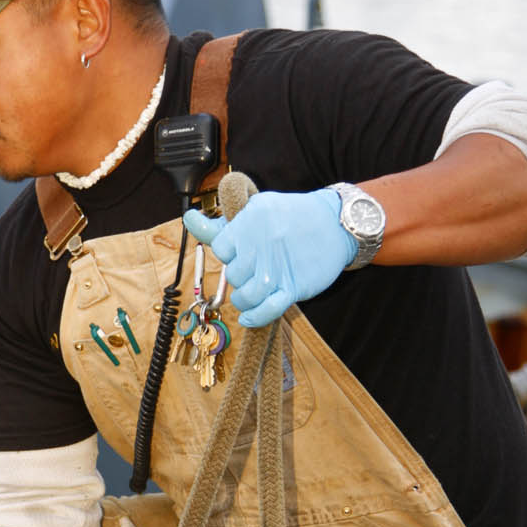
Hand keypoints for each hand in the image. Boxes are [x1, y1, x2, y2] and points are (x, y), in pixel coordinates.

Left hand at [183, 187, 355, 327]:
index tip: (241, 254)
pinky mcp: (293, 286)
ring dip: (244, 299)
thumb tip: (189, 220)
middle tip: (252, 272)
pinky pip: (267, 309)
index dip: (229, 254)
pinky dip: (255, 317)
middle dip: (239, 277)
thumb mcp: (258, 210)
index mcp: (251, 221)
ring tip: (251, 293)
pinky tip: (249, 317)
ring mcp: (278, 268)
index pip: (221, 248)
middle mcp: (262, 244)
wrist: (337, 224)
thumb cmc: (293, 217)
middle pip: (233, 274)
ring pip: (245, 295)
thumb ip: (222, 224)